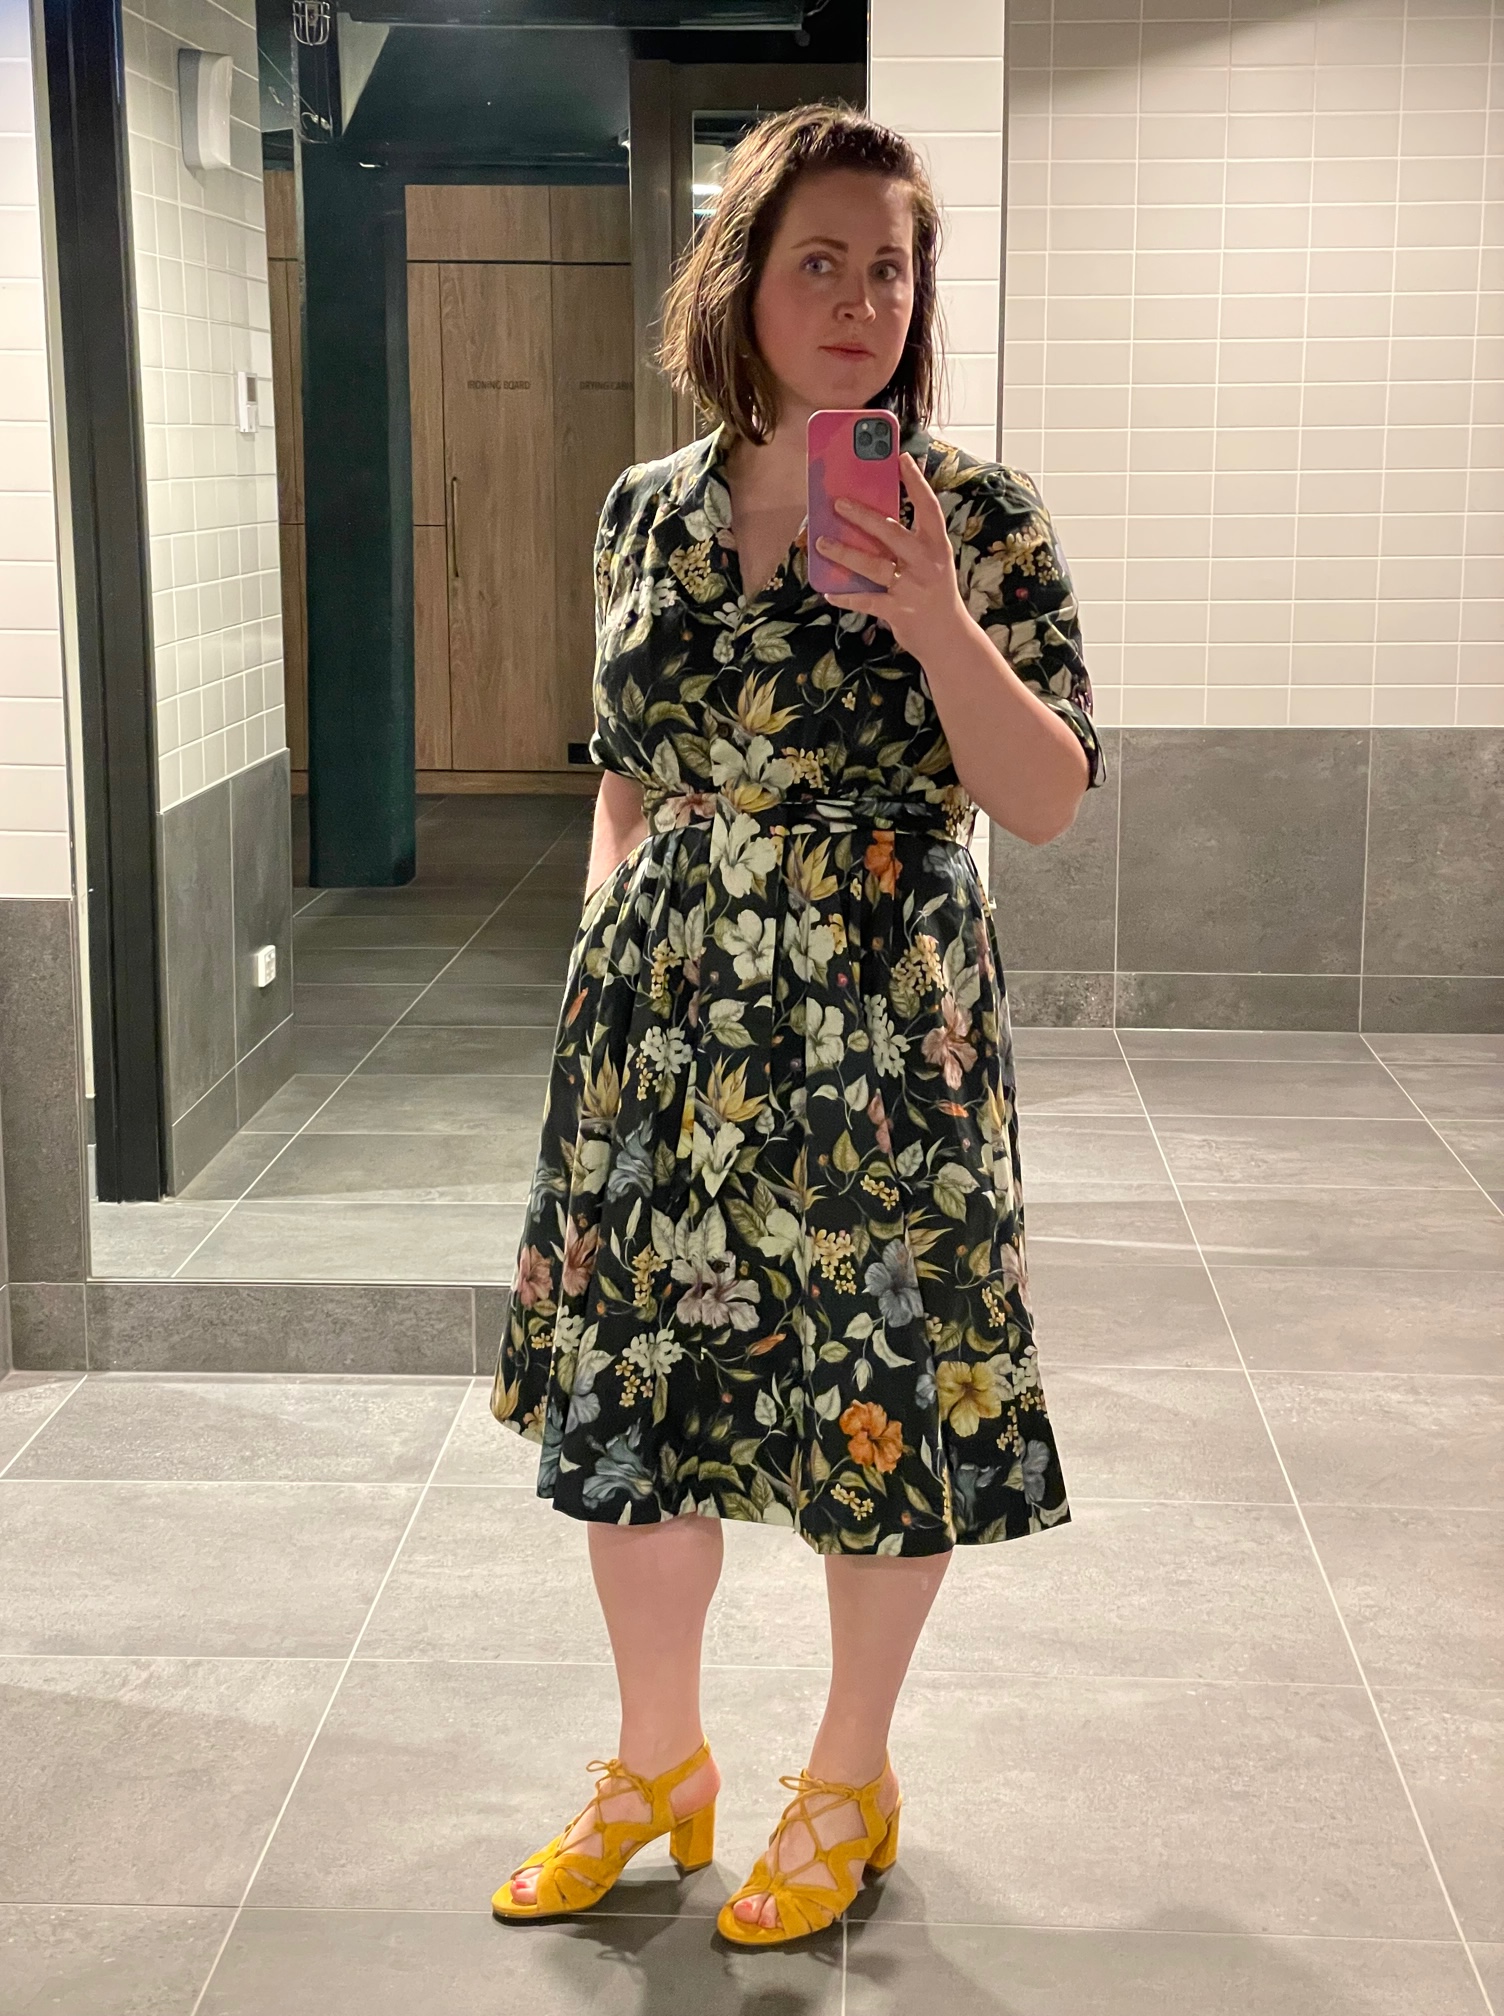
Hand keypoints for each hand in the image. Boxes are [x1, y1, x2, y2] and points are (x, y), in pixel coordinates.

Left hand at [814, 451, 970, 660]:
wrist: (949, 639)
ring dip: (844, 553)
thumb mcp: (932, 563)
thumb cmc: (935, 594)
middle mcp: (926, 562)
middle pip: (891, 532)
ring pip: (873, 565)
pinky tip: (828, 590)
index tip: (902, 458)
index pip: (929, 506)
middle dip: (863, 516)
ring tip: (822, 542)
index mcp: (937, 546)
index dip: (916, 481)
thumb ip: (909, 544)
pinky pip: (866, 600)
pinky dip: (845, 596)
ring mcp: (912, 587)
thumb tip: (874, 520)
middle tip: (838, 502)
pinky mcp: (898, 610)